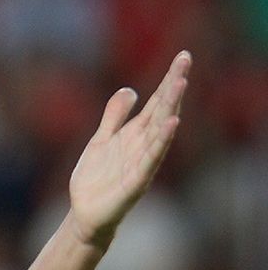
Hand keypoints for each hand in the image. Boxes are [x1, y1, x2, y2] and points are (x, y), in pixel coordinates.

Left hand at [68, 51, 191, 246]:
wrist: (85, 213)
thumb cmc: (97, 178)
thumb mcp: (102, 140)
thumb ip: (115, 117)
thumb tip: (130, 89)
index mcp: (135, 134)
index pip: (156, 102)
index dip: (168, 80)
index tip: (182, 56)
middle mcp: (143, 145)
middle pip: (161, 111)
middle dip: (173, 86)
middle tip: (185, 61)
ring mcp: (142, 163)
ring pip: (159, 132)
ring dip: (170, 108)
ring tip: (180, 83)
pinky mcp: (135, 182)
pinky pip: (151, 159)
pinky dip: (161, 142)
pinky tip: (171, 124)